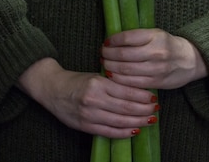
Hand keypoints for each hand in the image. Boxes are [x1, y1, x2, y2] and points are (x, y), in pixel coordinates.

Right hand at [17, 58, 157, 137]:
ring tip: (149, 120)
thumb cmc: (77, 80)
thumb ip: (114, 84)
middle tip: (156, 110)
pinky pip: (108, 132)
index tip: (154, 98)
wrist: (52, 88)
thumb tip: (138, 91)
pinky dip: (123, 133)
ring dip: (137, 122)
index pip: (127, 92)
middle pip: (126, 108)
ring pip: (119, 121)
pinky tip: (134, 130)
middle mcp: (94, 99)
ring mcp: (89, 114)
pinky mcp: (84, 126)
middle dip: (144, 110)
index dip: (143, 97)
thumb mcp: (96, 76)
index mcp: (99, 83)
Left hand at [101, 28, 208, 89]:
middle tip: (102, 55)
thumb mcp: (156, 34)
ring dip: (111, 68)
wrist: (190, 60)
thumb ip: (137, 37)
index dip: (112, 41)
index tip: (106, 42)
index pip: (127, 38)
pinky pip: (132, 83)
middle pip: (123, 55)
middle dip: (108, 55)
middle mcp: (156, 52)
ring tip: (105, 64)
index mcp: (155, 36)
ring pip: (126, 70)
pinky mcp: (156, 82)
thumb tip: (112, 42)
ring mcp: (156, 69)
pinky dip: (119, 80)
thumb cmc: (168, 45)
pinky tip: (114, 76)